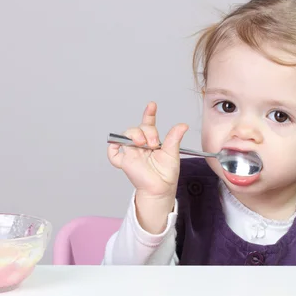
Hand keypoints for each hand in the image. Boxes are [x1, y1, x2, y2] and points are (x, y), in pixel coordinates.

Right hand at [108, 102, 187, 232]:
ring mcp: (132, 152)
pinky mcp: (125, 162)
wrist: (161, 189)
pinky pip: (113, 153)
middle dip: (147, 131)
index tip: (152, 105)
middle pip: (138, 127)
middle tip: (154, 144)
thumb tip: (182, 125)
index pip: (148, 123)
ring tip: (143, 144)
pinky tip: (119, 147)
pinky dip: (112, 149)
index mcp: (152, 141)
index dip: (149, 114)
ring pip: (126, 134)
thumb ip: (174, 138)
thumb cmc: (166, 174)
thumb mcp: (172, 153)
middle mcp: (141, 144)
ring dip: (135, 135)